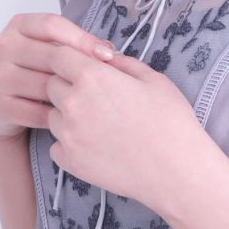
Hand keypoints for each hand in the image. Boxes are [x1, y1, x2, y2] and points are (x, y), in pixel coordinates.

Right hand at [0, 13, 113, 143]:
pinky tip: (71, 117)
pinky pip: (40, 112)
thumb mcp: (48, 49)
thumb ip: (74, 45)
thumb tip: (110, 53)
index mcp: (18, 25)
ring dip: (71, 95)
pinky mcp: (0, 106)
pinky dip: (59, 116)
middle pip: (51, 55)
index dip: (82, 39)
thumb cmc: (33, 71)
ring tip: (89, 101)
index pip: (52, 24)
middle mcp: (3, 47)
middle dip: (81, 69)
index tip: (107, 54)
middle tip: (106, 82)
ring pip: (46, 85)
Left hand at [45, 39, 205, 217]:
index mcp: (92, 77)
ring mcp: (68, 135)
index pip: (57, 56)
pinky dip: (70, 144)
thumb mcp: (154, 79)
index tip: (84, 68)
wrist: (176, 171)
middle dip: (68, 86)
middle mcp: (73, 103)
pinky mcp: (69, 161)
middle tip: (96, 98)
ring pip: (53, 116)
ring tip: (100, 125)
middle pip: (52, 85)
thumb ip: (122, 63)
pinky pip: (57, 145)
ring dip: (68, 116)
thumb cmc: (171, 122)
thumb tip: (104, 57)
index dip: (70, 59)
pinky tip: (96, 145)